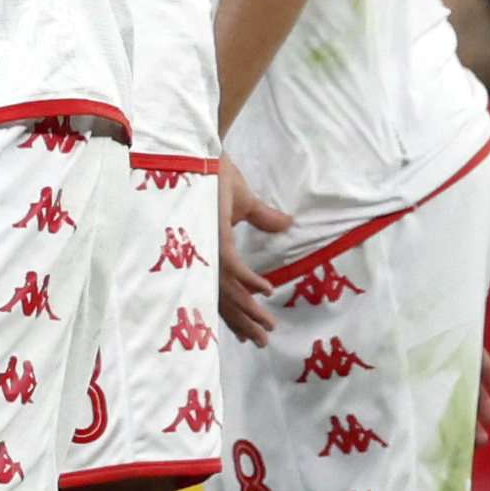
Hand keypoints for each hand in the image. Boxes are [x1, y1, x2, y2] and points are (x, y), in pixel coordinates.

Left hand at [217, 173, 294, 349]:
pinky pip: (229, 264)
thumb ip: (264, 217)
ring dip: (246, 309)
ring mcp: (206, 244)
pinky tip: (263, 291)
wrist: (202, 148)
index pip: (221, 289)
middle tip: (261, 342)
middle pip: (223, 296)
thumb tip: (287, 225)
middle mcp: (205, 252)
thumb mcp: (244, 200)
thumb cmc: (216, 171)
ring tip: (265, 327)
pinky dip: (246, 280)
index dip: (235, 311)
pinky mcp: (210, 233)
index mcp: (210, 247)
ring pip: (226, 287)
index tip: (249, 332)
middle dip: (243, 321)